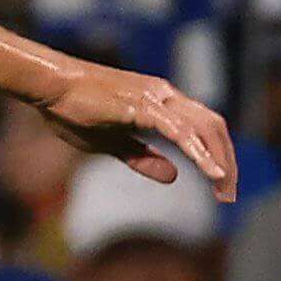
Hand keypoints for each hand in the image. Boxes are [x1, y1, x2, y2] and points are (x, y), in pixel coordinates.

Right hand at [35, 62, 237, 198]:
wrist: (51, 86)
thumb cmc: (75, 111)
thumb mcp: (113, 144)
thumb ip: (143, 158)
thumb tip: (174, 177)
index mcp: (161, 101)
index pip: (203, 126)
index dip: (217, 155)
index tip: (220, 185)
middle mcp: (165, 95)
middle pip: (212, 125)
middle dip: (226, 160)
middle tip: (229, 194)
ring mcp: (156, 98)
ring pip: (203, 127)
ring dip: (218, 159)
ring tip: (224, 187)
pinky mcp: (143, 106)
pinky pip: (179, 130)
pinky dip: (199, 152)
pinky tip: (210, 171)